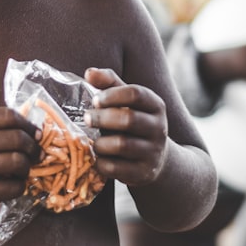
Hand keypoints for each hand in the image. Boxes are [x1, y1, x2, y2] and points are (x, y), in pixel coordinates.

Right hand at [0, 107, 39, 212]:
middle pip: (17, 139)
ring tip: (24, 169)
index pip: (8, 116)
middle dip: (33, 146)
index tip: (36, 133)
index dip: (28, 124)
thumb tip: (32, 129)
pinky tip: (15, 183)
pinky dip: (21, 186)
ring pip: (18, 162)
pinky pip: (13, 188)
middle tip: (36, 153)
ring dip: (28, 167)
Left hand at [83, 67, 168, 187]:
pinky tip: (97, 158)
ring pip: (122, 145)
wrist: (157, 159)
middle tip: (87, 118)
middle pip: (129, 119)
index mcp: (155, 105)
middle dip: (102, 118)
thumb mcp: (127, 101)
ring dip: (101, 142)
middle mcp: (159, 128)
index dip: (112, 95)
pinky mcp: (144, 173)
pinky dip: (102, 163)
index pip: (136, 93)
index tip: (95, 100)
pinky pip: (117, 168)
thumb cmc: (134, 122)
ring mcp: (153, 152)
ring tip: (92, 141)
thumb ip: (110, 83)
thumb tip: (89, 72)